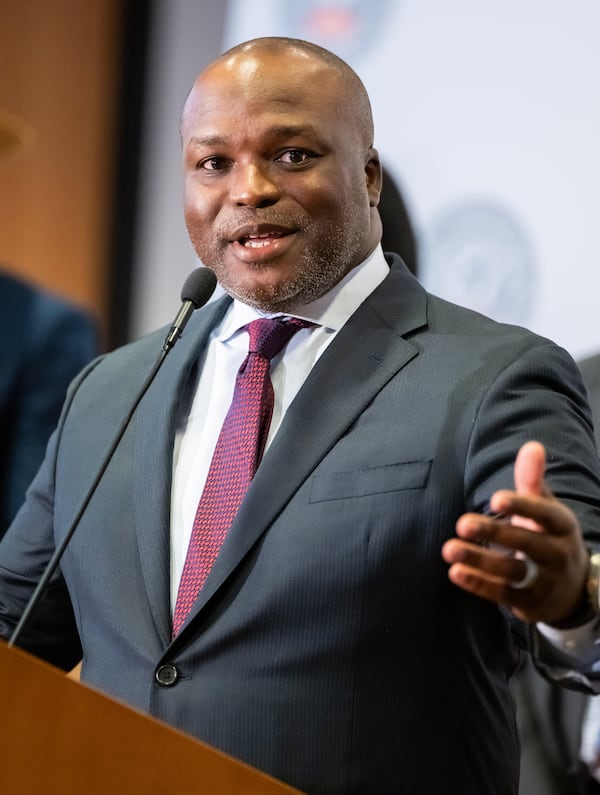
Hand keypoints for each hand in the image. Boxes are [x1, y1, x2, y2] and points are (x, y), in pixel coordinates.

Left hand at [441, 441, 589, 624]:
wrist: (572, 590)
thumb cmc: (548, 537)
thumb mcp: (546, 509)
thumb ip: (533, 480)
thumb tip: (532, 445)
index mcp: (561, 526)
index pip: (543, 514)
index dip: (521, 506)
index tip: (495, 498)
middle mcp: (556, 554)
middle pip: (525, 544)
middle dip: (493, 533)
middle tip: (461, 523)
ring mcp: (544, 581)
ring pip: (510, 572)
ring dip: (479, 561)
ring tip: (449, 550)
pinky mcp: (529, 604)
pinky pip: (503, 595)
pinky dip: (479, 584)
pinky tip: (455, 573)